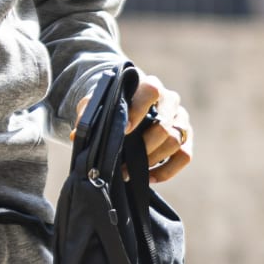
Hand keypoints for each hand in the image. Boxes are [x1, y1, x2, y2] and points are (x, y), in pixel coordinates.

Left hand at [75, 72, 194, 184]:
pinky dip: (167, 170)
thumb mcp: (96, 105)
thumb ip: (88, 115)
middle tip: (122, 164)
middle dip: (143, 148)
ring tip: (130, 172)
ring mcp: (180, 118)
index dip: (138, 111)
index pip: (151, 91)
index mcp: (149, 85)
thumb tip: (77, 135)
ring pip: (175, 141)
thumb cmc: (112, 105)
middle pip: (165, 125)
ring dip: (151, 161)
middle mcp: (169, 100)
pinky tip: (148, 178)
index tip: (124, 131)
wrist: (128, 107)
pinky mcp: (186, 137)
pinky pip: (185, 155)